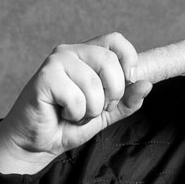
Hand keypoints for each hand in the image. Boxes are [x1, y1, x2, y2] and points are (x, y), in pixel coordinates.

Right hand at [0, 32, 152, 173]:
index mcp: (87, 54)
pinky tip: (62, 114)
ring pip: (93, 84)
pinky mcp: (44, 78)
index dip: (129, 60)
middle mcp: (71, 52)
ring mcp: (56, 62)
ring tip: (76, 114)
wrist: (37, 142)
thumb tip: (147, 84)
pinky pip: (75, 97)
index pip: (116, 41)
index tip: (129, 83)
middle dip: (112, 93)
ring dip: (91, 110)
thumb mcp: (106, 113)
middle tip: (97, 109)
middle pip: (109, 61)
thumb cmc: (68, 124)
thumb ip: (127, 100)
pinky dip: (75, 114)